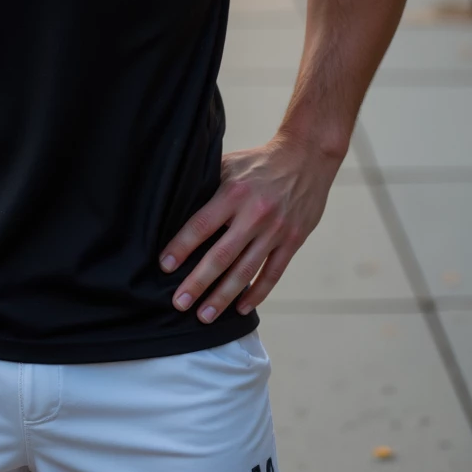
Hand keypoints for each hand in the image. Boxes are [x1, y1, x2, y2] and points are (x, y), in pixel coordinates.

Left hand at [158, 136, 337, 321]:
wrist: (307, 156)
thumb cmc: (260, 161)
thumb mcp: (230, 164)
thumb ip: (207, 185)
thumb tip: (176, 206)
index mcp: (234, 193)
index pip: (201, 225)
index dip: (181, 247)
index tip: (164, 266)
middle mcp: (254, 214)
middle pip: (221, 256)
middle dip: (198, 283)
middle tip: (179, 303)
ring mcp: (276, 230)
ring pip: (246, 271)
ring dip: (223, 297)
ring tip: (205, 316)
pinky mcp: (293, 240)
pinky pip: (273, 273)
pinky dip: (257, 293)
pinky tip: (241, 307)